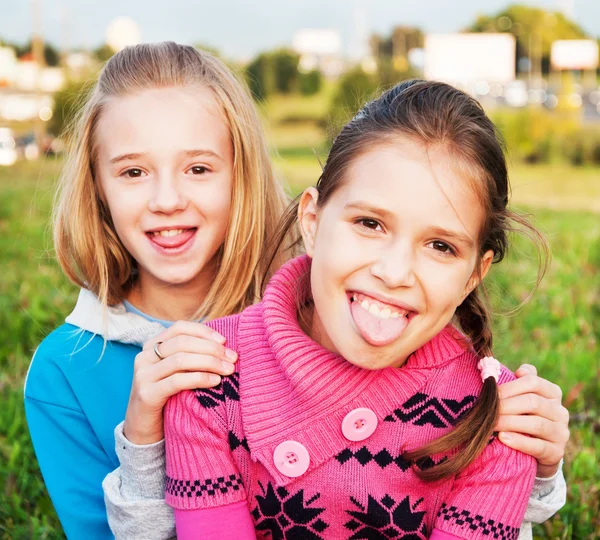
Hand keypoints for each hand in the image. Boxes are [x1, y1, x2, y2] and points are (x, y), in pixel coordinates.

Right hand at [123, 321, 237, 444]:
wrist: (143, 429)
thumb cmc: (167, 396)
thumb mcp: (176, 372)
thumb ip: (191, 355)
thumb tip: (224, 345)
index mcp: (151, 346)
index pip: (180, 328)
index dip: (203, 332)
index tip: (224, 341)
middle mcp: (144, 357)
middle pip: (183, 342)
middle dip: (211, 349)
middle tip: (233, 358)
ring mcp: (143, 375)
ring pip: (181, 360)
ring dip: (210, 363)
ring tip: (228, 370)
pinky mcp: (147, 394)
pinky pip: (177, 381)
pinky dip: (200, 378)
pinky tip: (215, 381)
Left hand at [496, 364, 569, 477]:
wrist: (535, 451)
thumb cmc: (523, 416)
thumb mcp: (522, 398)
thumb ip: (518, 381)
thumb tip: (515, 370)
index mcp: (552, 393)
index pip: (533, 382)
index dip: (510, 386)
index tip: (491, 392)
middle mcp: (560, 411)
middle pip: (533, 402)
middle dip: (506, 405)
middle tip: (487, 409)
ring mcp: (561, 433)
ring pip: (536, 424)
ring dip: (509, 422)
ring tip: (491, 424)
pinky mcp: (556, 452)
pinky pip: (538, 446)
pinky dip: (519, 442)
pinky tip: (503, 438)